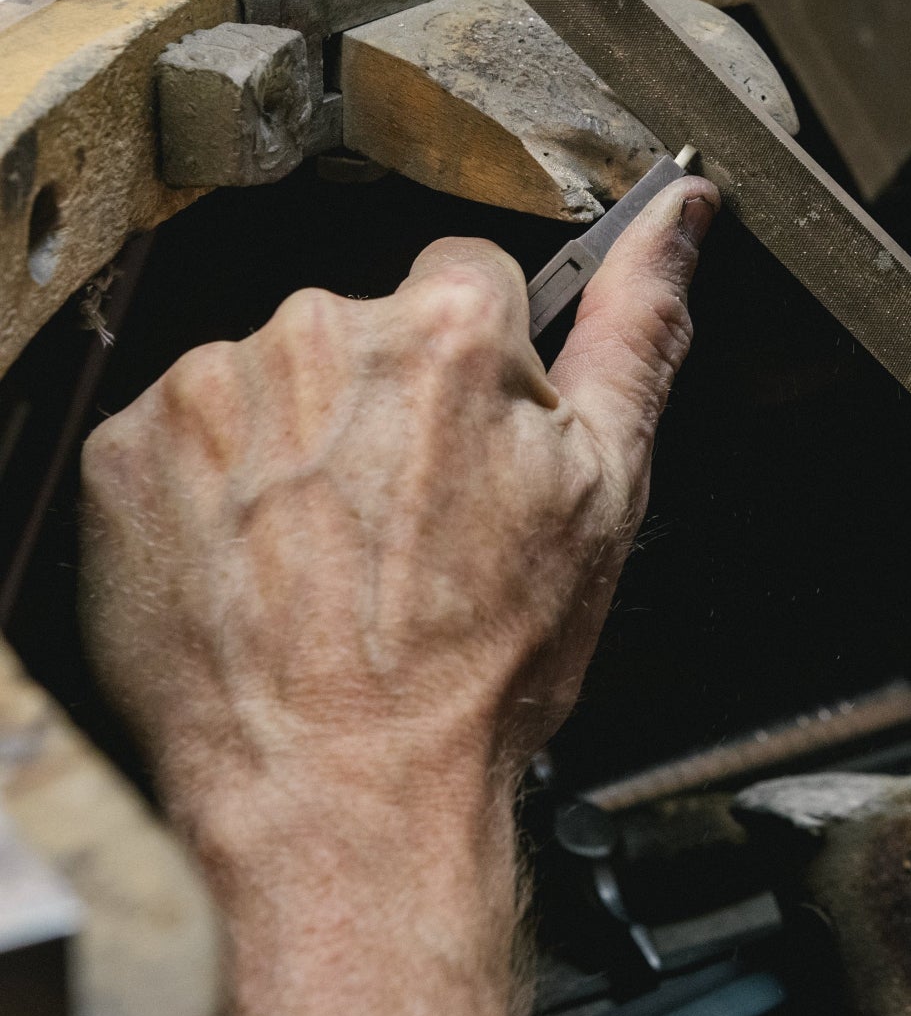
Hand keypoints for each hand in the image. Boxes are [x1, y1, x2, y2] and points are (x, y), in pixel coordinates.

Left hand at [79, 175, 717, 1015]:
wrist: (342, 796)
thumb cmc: (482, 664)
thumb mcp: (606, 494)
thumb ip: (639, 329)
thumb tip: (681, 219)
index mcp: (447, 333)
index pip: (472, 280)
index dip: (487, 372)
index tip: (477, 450)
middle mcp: (317, 335)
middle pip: (368, 328)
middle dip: (392, 402)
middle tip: (412, 525)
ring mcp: (207, 393)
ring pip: (274, 378)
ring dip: (301, 441)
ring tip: (333, 558)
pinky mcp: (124, 454)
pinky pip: (184, 433)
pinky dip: (216, 486)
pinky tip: (262, 566)